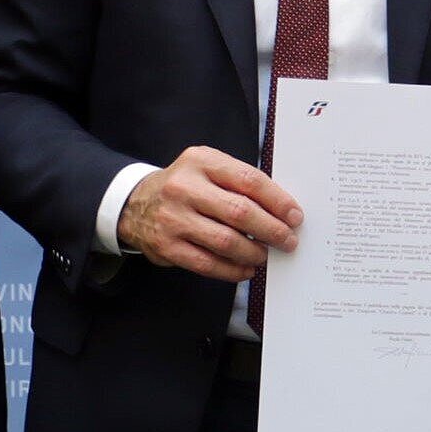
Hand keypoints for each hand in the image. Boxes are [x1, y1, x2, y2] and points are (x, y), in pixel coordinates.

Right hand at [118, 146, 300, 282]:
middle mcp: (184, 187)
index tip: (295, 217)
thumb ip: (240, 182)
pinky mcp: (166, 246)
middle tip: (288, 241)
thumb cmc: (186, 186)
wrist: (135, 203)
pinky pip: (207, 264)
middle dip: (272, 230)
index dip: (278, 201)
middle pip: (240, 212)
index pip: (249, 180)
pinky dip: (232, 270)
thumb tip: (283, 210)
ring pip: (225, 241)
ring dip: (254, 252)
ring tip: (266, 255)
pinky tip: (246, 269)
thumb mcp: (208, 168)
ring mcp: (173, 218)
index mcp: (201, 161)